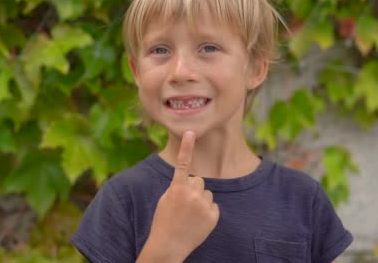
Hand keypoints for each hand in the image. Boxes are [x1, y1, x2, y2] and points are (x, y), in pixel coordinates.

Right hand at [138, 131, 219, 261]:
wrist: (169, 246)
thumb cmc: (164, 221)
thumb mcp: (166, 200)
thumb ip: (178, 187)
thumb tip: (193, 181)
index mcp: (177, 188)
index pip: (183, 163)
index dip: (187, 147)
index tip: (191, 132)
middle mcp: (192, 194)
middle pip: (198, 181)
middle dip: (193, 189)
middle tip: (183, 204)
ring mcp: (204, 205)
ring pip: (207, 193)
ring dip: (200, 200)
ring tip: (190, 215)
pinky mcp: (213, 216)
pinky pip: (213, 205)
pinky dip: (207, 211)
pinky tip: (197, 221)